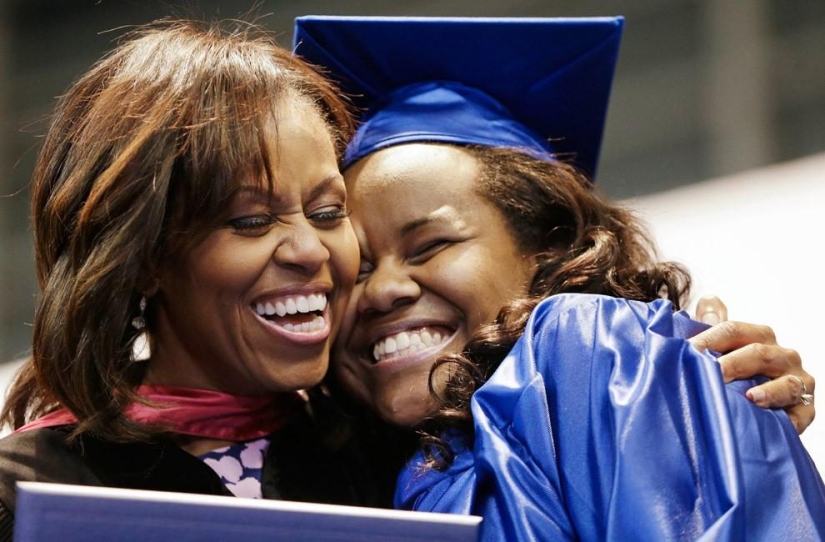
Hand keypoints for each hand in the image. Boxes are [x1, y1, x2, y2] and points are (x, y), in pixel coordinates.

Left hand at [690, 295, 814, 433]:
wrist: (758, 409)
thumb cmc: (735, 375)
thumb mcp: (723, 349)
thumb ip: (714, 326)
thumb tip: (708, 299)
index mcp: (760, 337)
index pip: (734, 330)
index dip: (708, 339)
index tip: (685, 351)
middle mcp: (782, 356)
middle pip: (758, 353)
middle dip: (732, 364)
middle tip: (709, 374)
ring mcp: (797, 382)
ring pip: (787, 383)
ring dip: (768, 390)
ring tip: (749, 397)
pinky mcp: (805, 410)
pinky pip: (801, 412)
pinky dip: (788, 415)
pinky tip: (772, 418)